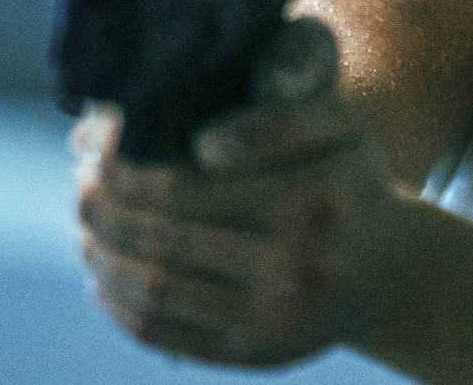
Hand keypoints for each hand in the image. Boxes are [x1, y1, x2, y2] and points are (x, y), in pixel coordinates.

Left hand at [73, 17, 397, 366]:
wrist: (393, 270)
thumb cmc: (349, 181)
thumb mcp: (338, 126)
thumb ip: (277, 119)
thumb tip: (199, 146)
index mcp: (308, 198)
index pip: (184, 183)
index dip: (124, 164)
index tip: (98, 143)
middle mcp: (296, 263)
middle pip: (162, 235)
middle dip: (104, 208)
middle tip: (79, 182)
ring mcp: (275, 316)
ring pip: (156, 286)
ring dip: (102, 256)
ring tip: (85, 228)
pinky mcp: (257, 354)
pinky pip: (167, 332)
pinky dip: (120, 305)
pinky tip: (104, 278)